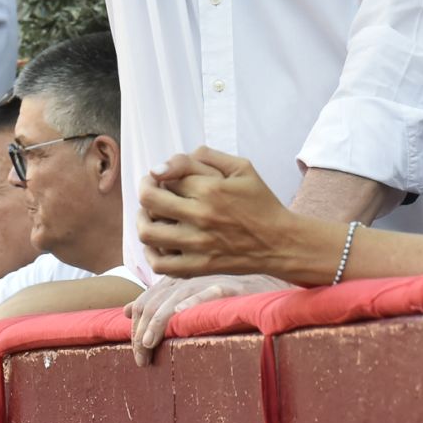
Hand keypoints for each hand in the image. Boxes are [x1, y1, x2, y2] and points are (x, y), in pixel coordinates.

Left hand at [124, 273, 289, 365]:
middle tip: (142, 360)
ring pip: (173, 301)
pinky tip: (180, 314)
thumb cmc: (223, 295)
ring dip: (157, 324)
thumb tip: (124, 312)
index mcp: (175, 280)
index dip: (135, 329)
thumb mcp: (186, 295)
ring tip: (149, 344)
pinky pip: (207, 292)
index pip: (144, 302)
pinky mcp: (229, 286)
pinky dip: (192, 301)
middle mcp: (187, 278)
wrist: (264, 285)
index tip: (139, 353)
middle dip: (141, 334)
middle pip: (153, 305)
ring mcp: (207, 281)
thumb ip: (156, 301)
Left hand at [137, 148, 300, 280]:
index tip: (163, 175)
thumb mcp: (242, 167)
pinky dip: (151, 253)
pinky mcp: (198, 267)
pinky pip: (160, 264)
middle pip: (149, 199)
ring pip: (148, 232)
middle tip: (150, 188)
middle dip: (144, 189)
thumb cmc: (260, 201)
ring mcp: (197, 244)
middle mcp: (201, 216)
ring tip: (150, 215)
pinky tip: (159, 243)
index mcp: (211, 188)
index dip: (160, 172)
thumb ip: (207, 156)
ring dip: (142, 220)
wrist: (279, 242)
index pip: (166, 175)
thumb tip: (167, 163)